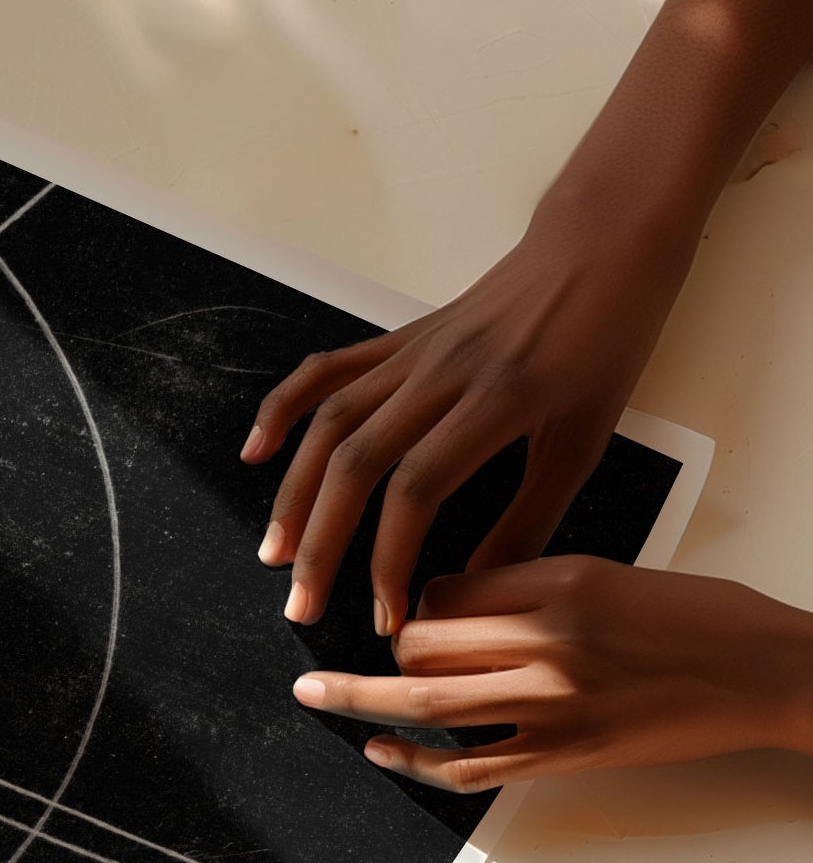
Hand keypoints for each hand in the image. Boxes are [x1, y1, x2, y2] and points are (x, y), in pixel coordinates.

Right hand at [240, 210, 692, 635]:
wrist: (600, 246)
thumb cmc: (604, 342)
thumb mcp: (585, 440)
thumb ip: (530, 518)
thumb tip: (478, 587)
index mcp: (496, 400)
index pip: (416, 490)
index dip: (389, 560)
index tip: (388, 616)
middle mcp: (441, 373)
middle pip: (356, 462)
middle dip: (321, 543)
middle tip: (303, 606)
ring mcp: (412, 351)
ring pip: (330, 424)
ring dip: (294, 494)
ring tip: (275, 553)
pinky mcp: (399, 338)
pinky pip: (327, 372)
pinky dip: (284, 410)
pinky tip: (257, 452)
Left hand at [289, 556, 812, 790]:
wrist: (768, 672)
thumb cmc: (698, 617)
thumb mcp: (608, 573)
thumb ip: (530, 586)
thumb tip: (451, 604)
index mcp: (559, 579)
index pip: (447, 588)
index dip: (416, 603)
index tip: (409, 614)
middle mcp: (549, 638)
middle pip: (425, 640)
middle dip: (385, 651)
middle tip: (354, 655)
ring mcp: (556, 702)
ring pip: (431, 700)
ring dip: (362, 699)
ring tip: (314, 695)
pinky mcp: (568, 755)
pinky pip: (470, 765)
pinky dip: (414, 760)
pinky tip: (380, 750)